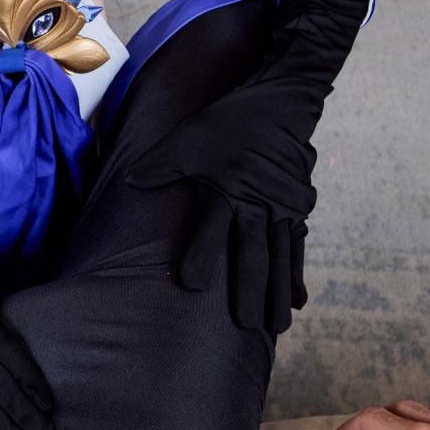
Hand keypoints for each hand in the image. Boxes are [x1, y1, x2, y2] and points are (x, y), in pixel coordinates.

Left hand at [124, 0, 369, 330]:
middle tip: (245, 326)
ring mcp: (282, 208)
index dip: (202, 256)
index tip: (191, 286)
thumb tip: (130, 183)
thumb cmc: (231, 120)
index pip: (211, 230)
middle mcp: (258, 204)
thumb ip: (161, 165)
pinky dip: (297, 275)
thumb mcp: (189, 138)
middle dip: (249, 291)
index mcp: (228, 189)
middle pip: (253, 254)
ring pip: (280, 258)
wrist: (283, 100)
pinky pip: (298, 248)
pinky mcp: (297, 208)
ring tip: (275, 329)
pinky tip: (298, 301)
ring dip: (276, 294)